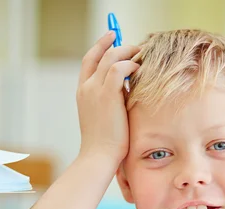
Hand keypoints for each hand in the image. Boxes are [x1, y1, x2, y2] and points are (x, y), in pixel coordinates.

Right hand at [76, 31, 139, 162]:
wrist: (99, 155)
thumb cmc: (106, 142)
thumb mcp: (105, 115)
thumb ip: (113, 97)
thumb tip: (129, 84)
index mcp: (83, 92)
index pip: (89, 60)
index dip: (100, 46)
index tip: (112, 37)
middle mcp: (86, 87)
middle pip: (100, 54)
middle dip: (117, 44)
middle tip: (135, 46)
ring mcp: (95, 90)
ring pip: (111, 57)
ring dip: (128, 53)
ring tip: (141, 57)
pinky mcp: (108, 95)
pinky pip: (120, 68)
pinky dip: (131, 65)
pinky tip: (140, 71)